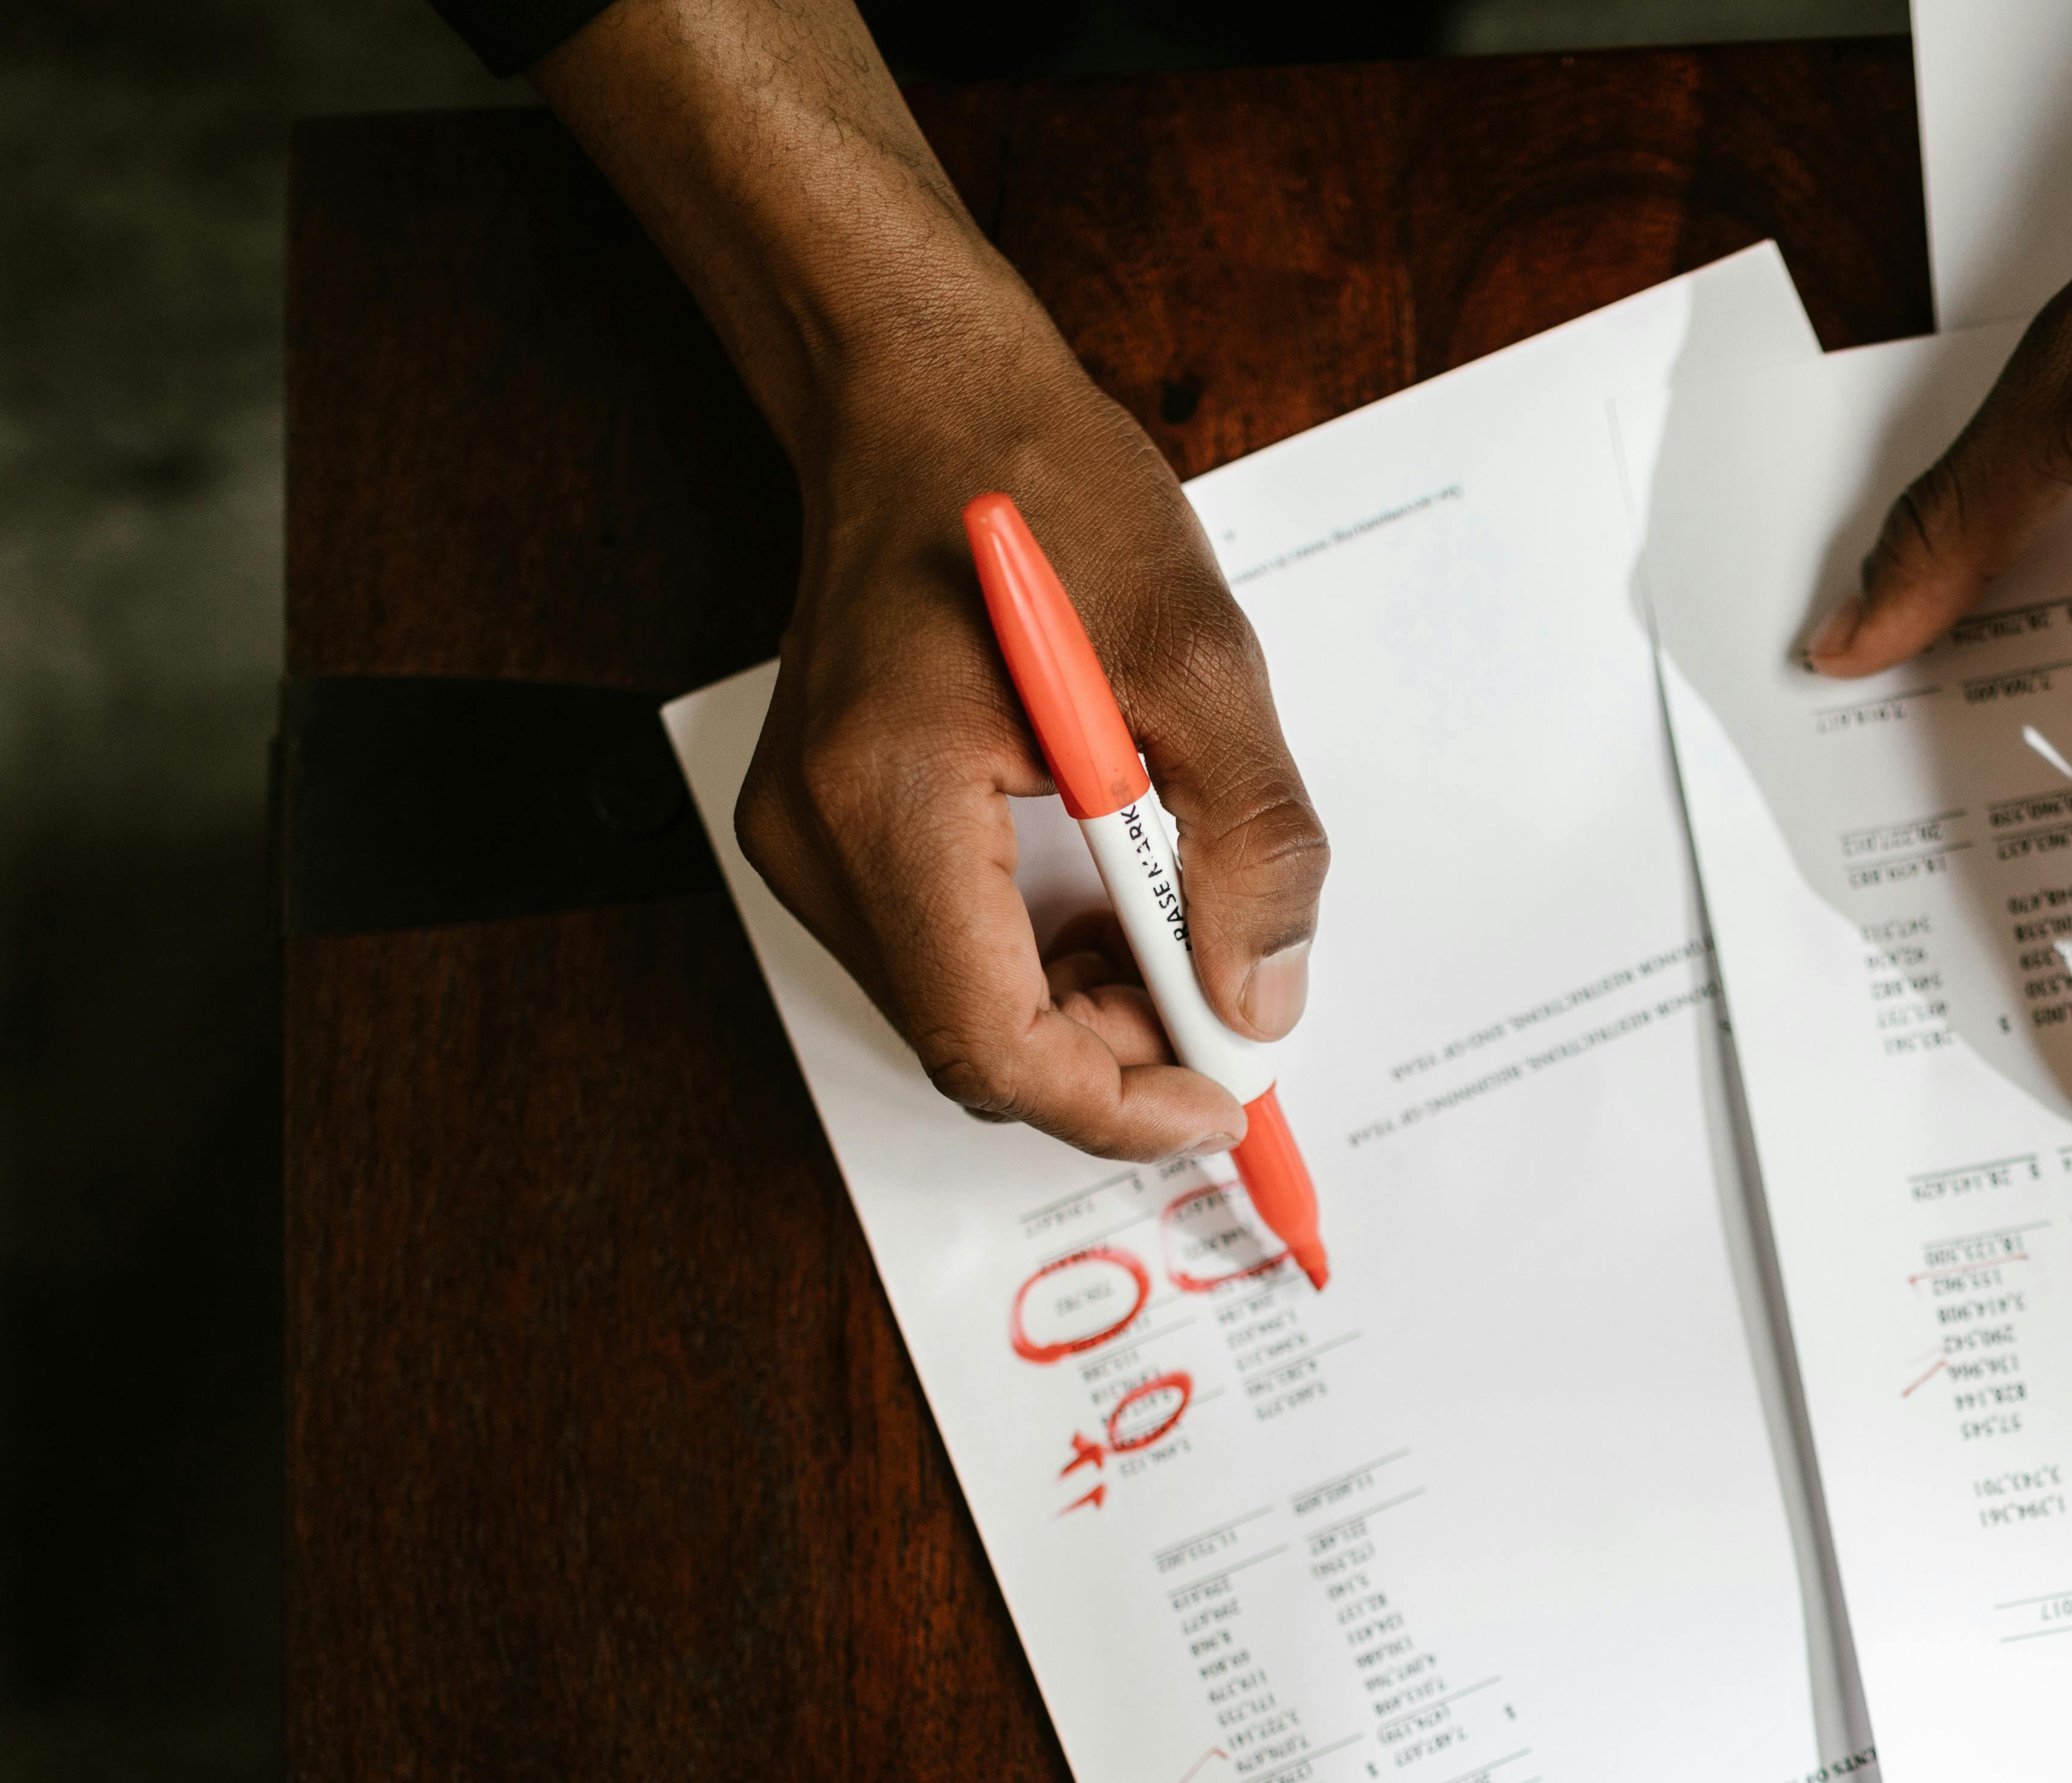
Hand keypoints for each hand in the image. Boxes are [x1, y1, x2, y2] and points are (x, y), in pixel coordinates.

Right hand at [535, 0, 1322, 1160]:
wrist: (922, 391)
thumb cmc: (1044, 488)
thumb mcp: (1200, 653)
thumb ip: (1249, 839)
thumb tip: (1266, 995)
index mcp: (889, 803)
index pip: (997, 1045)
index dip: (1121, 1102)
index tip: (1225, 1093)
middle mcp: (818, 841)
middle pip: (975, 1047)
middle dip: (1114, 1052)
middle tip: (1223, 993)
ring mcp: (805, 840)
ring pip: (962, 1012)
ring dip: (1084, 1004)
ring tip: (1172, 917)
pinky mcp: (825, 827)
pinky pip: (943, 951)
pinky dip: (1042, 956)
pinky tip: (1107, 888)